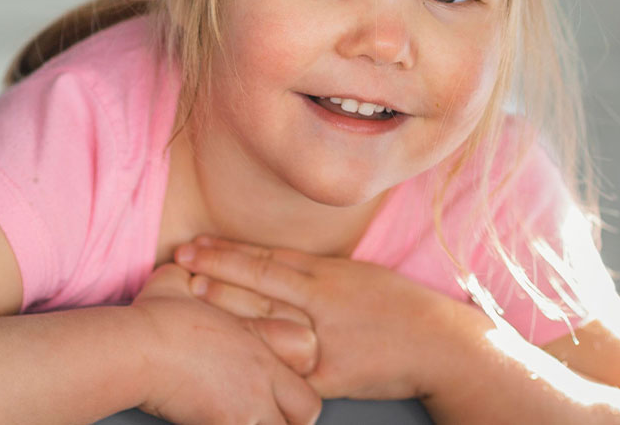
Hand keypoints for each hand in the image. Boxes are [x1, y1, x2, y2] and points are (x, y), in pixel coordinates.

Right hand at [130, 263, 321, 424]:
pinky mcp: (224, 423)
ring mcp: (247, 405)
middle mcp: (262, 377)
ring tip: (238, 420)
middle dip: (290, 419)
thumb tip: (180, 263)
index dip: (296, 395)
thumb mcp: (179, 284)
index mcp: (260, 345)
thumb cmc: (154, 317)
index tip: (280, 400)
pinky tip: (209, 423)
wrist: (136, 347)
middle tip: (268, 418)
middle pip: (306, 412)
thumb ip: (193, 280)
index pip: (306, 373)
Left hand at [175, 236, 484, 400]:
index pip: (267, 258)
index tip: (194, 244)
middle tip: (178, 261)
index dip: (227, 251)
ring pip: (267, 318)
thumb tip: (271, 264)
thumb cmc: (398, 309)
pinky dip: (257, 357)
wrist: (441, 347)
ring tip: (191, 292)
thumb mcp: (356, 277)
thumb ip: (314, 274)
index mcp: (329, 274)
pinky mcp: (328, 375)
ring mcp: (325, 338)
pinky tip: (230, 351)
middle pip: (260, 281)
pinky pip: (286, 366)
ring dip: (228, 304)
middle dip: (216, 270)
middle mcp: (323, 301)